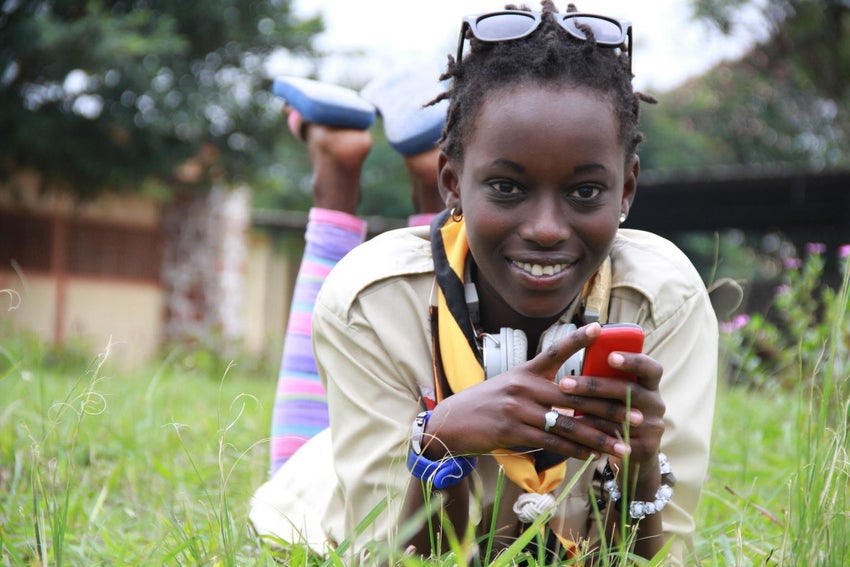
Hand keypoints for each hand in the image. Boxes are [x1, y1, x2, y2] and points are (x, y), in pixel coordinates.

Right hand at [421, 323, 633, 461]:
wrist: (451, 423)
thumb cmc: (484, 405)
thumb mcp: (508, 386)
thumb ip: (536, 387)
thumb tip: (567, 394)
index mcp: (525, 372)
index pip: (555, 351)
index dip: (578, 339)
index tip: (601, 328)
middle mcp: (524, 387)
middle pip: (575, 396)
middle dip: (610, 408)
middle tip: (636, 414)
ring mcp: (519, 409)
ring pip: (568, 424)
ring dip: (598, 438)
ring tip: (621, 446)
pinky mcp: (513, 431)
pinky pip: (551, 442)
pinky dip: (574, 451)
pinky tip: (592, 456)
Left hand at [557, 332, 665, 472]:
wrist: (633, 451)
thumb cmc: (618, 409)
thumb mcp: (617, 391)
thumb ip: (607, 374)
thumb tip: (580, 349)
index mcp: (650, 384)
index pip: (650, 367)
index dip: (632, 361)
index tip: (610, 356)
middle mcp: (656, 403)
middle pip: (627, 390)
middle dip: (593, 386)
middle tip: (564, 383)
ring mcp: (653, 426)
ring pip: (618, 416)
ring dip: (587, 409)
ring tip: (562, 405)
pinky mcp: (645, 448)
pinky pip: (615, 438)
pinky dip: (592, 432)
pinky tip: (573, 427)